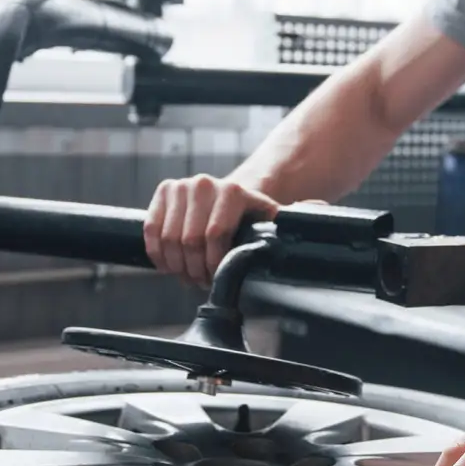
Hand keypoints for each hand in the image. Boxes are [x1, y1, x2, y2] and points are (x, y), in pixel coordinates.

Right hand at [144, 175, 278, 285]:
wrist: (225, 197)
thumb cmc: (247, 216)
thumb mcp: (269, 218)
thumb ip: (290, 219)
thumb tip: (313, 215)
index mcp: (232, 192)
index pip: (214, 236)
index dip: (213, 264)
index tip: (216, 277)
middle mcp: (204, 184)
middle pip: (189, 241)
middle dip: (194, 269)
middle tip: (200, 281)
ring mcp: (181, 186)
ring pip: (168, 238)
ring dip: (175, 265)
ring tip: (186, 275)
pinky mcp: (162, 191)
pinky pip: (151, 230)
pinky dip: (157, 253)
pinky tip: (167, 265)